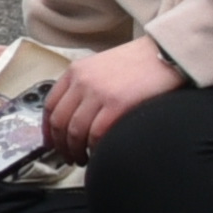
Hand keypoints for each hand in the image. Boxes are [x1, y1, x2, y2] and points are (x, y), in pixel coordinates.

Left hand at [39, 39, 181, 157]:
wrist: (165, 53)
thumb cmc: (138, 62)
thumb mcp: (101, 66)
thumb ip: (85, 86)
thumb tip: (76, 115)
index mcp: (76, 71)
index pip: (50, 105)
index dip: (47, 129)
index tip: (50, 142)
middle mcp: (82, 81)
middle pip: (59, 121)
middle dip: (60, 145)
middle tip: (67, 156)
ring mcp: (98, 93)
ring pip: (75, 131)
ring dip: (76, 150)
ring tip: (82, 159)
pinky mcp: (117, 104)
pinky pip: (97, 134)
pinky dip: (95, 148)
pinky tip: (99, 153)